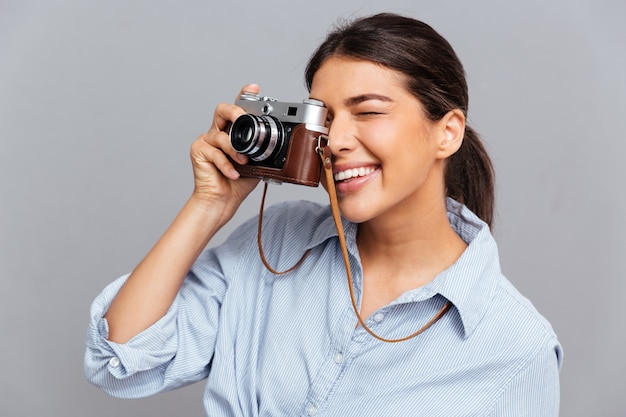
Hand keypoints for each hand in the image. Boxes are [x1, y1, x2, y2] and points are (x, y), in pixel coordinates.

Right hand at [189, 84, 260, 214]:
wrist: (222, 200)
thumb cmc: (238, 182)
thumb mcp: (257, 163)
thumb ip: (263, 151)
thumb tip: (280, 146)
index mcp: (233, 132)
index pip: (238, 109)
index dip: (244, 95)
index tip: (254, 88)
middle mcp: (218, 132)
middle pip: (222, 110)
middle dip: (234, 111)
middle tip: (241, 117)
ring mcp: (206, 140)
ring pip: (220, 135)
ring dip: (234, 150)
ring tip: (243, 162)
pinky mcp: (198, 151)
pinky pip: (214, 152)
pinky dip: (226, 165)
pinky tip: (233, 173)